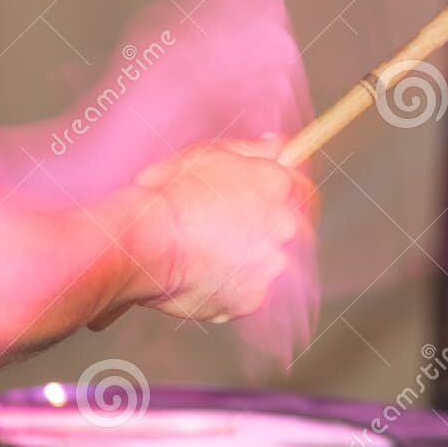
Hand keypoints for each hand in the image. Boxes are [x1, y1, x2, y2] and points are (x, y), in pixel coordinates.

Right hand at [128, 137, 315, 323]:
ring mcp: (272, 268)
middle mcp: (286, 229)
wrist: (142, 240)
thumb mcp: (208, 154)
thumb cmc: (168, 192)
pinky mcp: (252, 301)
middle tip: (231, 234)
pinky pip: (247, 296)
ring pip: (271, 268)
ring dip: (250, 265)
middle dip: (269, 234)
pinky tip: (200, 277)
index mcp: (279, 187)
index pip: (305, 192)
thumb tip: (277, 145)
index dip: (286, 198)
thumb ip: (252, 150)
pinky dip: (229, 290)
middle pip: (295, 234)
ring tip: (208, 257)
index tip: (269, 205)